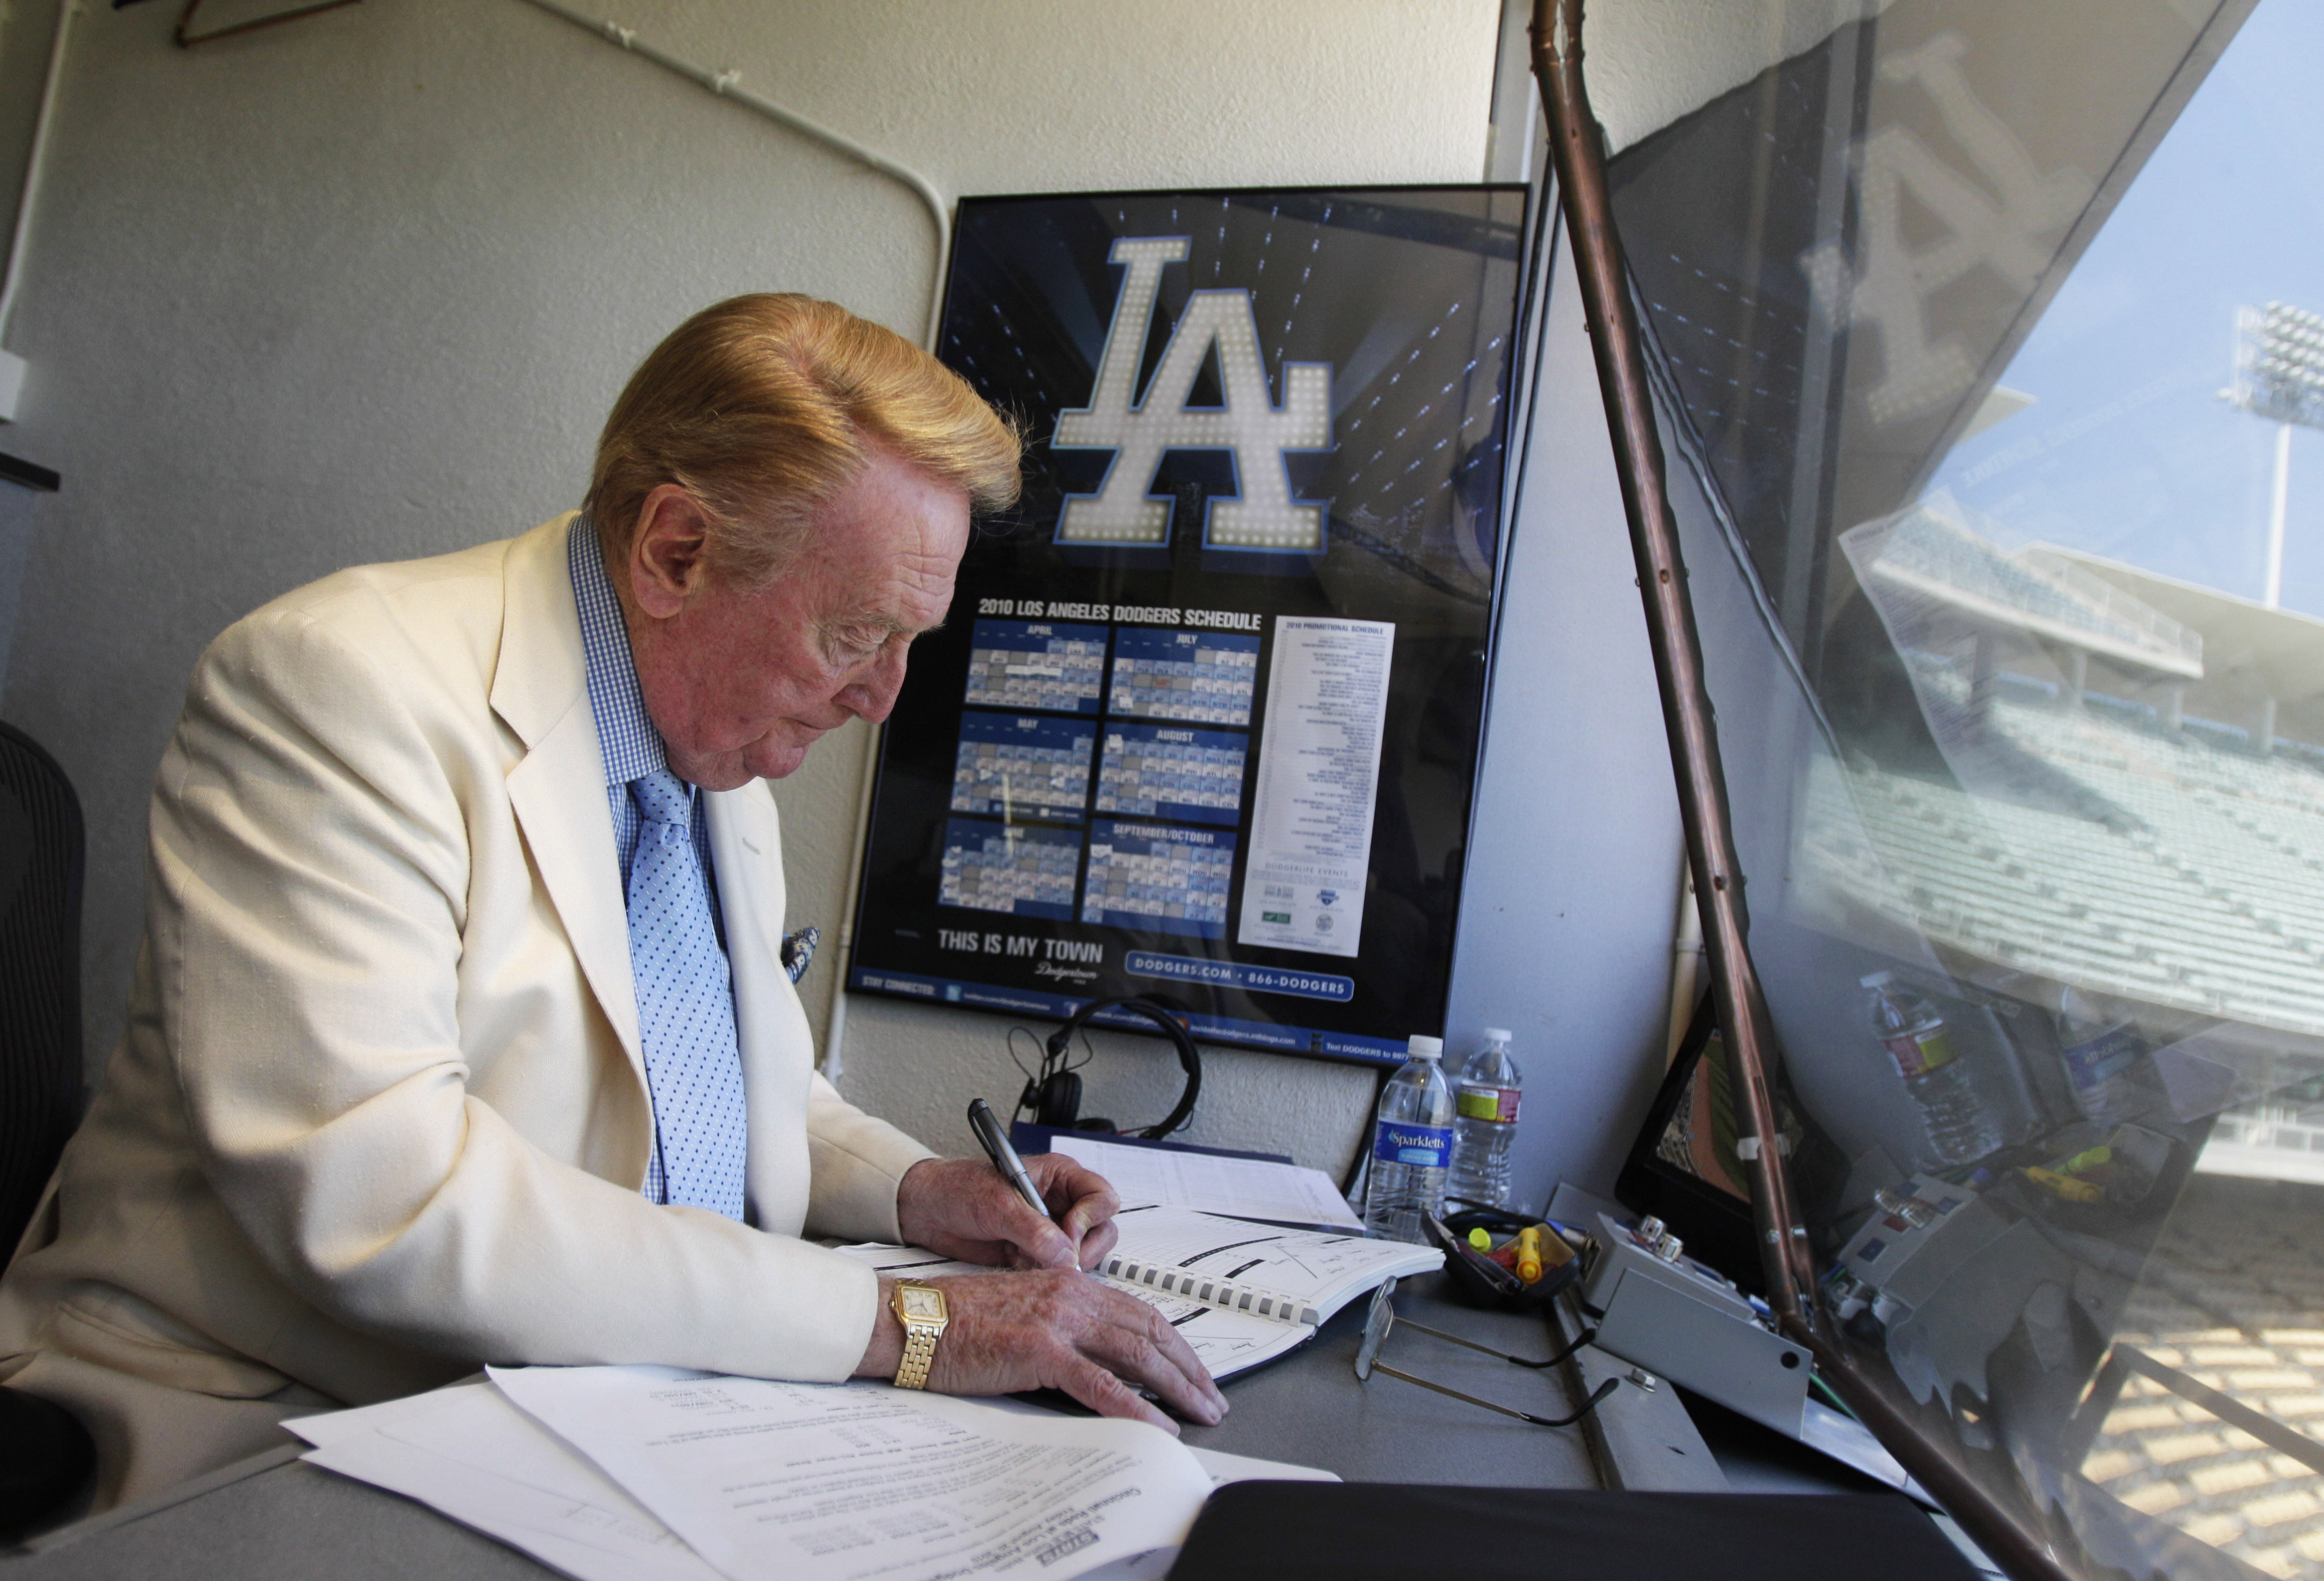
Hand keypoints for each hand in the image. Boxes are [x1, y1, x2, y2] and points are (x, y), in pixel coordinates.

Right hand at [857, 1269, 1226, 1433]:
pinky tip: (1157, 1423)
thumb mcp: (1023, 1311)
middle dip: (1189, 1367)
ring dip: (1176, 1386)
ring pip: (1136, 1354)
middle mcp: (1071, 1295)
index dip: (1175, 1343)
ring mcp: (1058, 1322)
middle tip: (1213, 1397)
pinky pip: (1100, 1383)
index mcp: (1069, 1282)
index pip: (1140, 1312)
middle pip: (1150, 1330)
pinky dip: (1135, 1406)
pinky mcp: (1039, 1351)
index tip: (1195, 1368)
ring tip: (1201, 1411)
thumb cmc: (958, 1320)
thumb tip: (1096, 1355)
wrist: (913, 1321)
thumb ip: (1061, 1323)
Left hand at [896, 1155, 1121, 1271]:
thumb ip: (1034, 1231)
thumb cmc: (957, 1189)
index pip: (1103, 1197)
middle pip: (1101, 1231)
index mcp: (1060, 1176)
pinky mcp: (1036, 1254)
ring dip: (1061, 1265)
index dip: (1090, 1218)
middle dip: (1081, 1249)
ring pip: (1083, 1255)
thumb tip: (1065, 1256)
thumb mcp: (997, 1205)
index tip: (1066, 1232)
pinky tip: (1017, 1264)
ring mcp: (1050, 1230)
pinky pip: (1058, 1271)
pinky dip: (1043, 1275)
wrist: (926, 1212)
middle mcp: (1061, 1203)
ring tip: (1026, 1259)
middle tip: (1054, 1258)